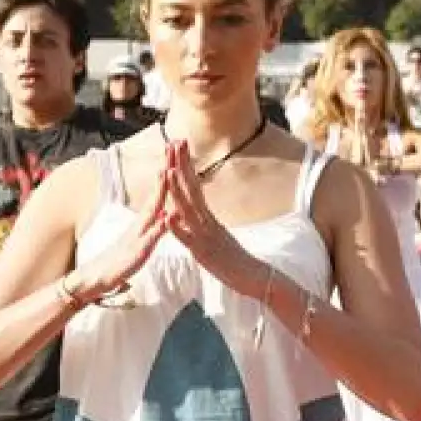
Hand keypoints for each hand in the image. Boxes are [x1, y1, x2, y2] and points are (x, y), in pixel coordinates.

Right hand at [71, 161, 169, 300]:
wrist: (99, 277)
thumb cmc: (123, 258)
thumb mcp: (143, 238)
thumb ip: (153, 224)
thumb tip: (165, 210)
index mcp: (145, 221)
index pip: (160, 193)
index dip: (169, 175)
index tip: (176, 155)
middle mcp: (142, 223)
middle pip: (157, 193)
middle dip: (166, 172)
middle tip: (172, 149)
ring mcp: (139, 234)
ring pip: (152, 209)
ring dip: (160, 191)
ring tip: (167, 171)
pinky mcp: (138, 251)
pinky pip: (149, 238)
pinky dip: (158, 227)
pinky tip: (165, 217)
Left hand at [161, 141, 259, 295]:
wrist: (253, 276)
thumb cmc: (233, 258)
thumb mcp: (216, 234)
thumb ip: (203, 221)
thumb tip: (190, 211)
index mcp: (208, 216)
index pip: (195, 185)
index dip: (186, 165)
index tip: (180, 146)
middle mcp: (207, 221)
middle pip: (192, 189)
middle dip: (182, 166)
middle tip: (175, 144)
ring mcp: (205, 235)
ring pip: (189, 210)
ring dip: (178, 191)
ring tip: (168, 172)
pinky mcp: (203, 252)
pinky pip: (188, 239)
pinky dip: (177, 228)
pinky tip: (168, 217)